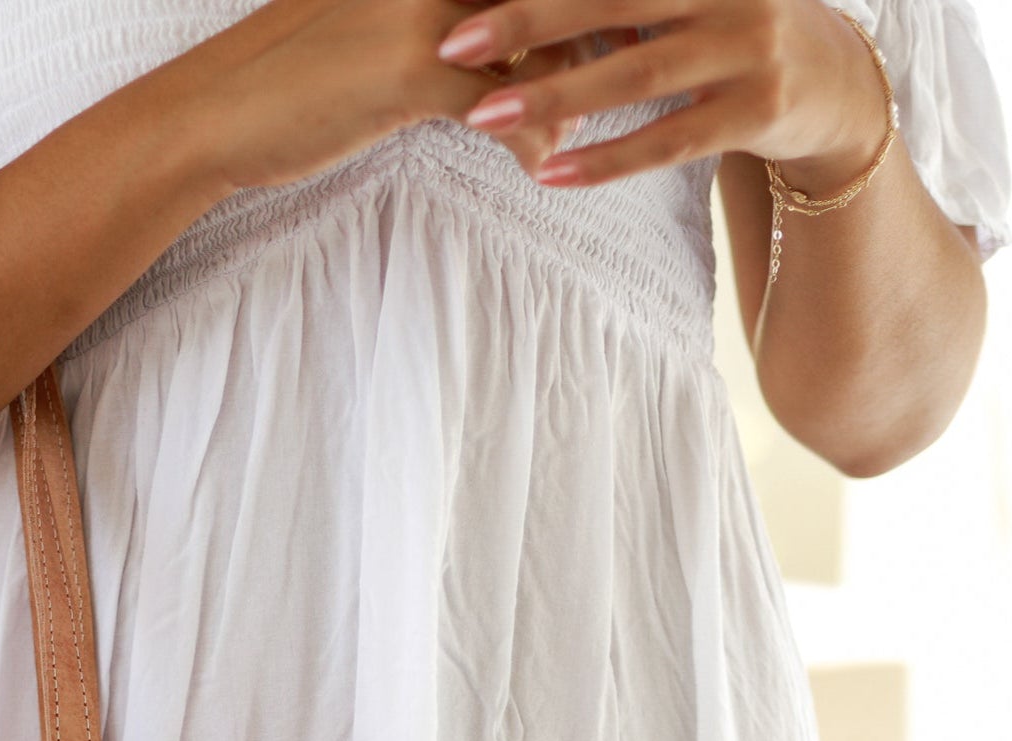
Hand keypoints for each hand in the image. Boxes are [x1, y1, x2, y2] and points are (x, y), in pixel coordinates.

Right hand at [170, 0, 573, 195]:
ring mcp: (426, 8)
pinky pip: (505, 103)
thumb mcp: (369, 20)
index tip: (611, 27)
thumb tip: (496, 32)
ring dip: (574, 84)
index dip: (578, 3)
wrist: (216, 113)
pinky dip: (533, 137)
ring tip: (586, 123)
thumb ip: (437, 14)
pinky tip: (540, 164)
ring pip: (540, 35)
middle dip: (597, 26)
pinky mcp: (414, 70)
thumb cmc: (292, 74)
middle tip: (634, 60)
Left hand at [434, 0, 893, 190]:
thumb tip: (533, 3)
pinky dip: (607, 158)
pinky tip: (550, 172)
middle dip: (530, 20)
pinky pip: (669, 141)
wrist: (837, 82)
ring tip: (483, 115)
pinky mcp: (759, 110)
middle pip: (615, 0)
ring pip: (638, 74)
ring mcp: (750, 46)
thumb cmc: (733, 30)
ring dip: (555, 96)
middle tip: (455, 44)